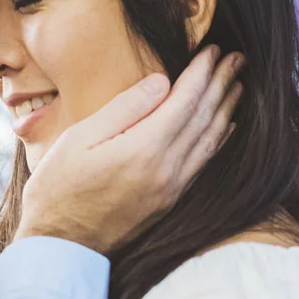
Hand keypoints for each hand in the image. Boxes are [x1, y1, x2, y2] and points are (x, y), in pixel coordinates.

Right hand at [16, 46, 242, 255]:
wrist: (59, 247)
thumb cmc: (59, 188)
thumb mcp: (80, 138)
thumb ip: (125, 108)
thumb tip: (162, 82)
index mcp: (144, 150)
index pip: (185, 102)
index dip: (202, 74)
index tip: (214, 50)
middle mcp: (167, 171)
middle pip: (204, 120)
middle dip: (222, 85)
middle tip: (237, 59)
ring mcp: (171, 189)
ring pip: (210, 142)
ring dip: (226, 110)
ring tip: (238, 85)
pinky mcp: (169, 202)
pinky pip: (203, 163)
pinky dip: (218, 140)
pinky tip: (226, 127)